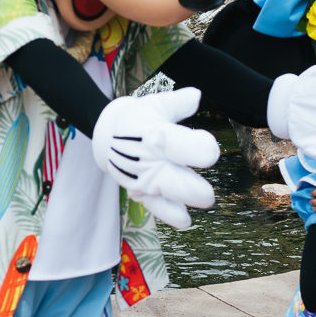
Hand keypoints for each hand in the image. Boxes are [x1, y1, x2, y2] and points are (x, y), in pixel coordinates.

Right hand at [90, 89, 218, 229]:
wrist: (106, 136)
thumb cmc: (138, 118)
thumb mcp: (156, 104)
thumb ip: (179, 102)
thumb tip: (196, 96)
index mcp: (155, 136)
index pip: (184, 147)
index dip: (203, 149)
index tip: (209, 145)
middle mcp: (149, 161)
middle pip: (180, 183)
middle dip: (198, 191)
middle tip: (208, 192)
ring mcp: (144, 179)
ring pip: (170, 196)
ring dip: (189, 200)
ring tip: (205, 199)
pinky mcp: (141, 192)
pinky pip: (157, 208)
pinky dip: (172, 215)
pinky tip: (186, 220)